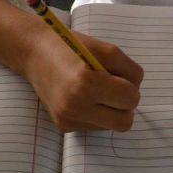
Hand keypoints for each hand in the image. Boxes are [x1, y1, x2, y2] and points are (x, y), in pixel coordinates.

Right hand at [25, 29, 143, 131]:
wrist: (35, 53)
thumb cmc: (72, 46)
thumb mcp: (107, 50)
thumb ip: (130, 70)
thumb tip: (136, 91)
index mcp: (86, 84)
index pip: (130, 99)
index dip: (130, 87)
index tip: (119, 77)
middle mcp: (75, 107)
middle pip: (124, 122)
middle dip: (124, 105)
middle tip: (114, 87)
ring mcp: (68, 120)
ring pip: (111, 126)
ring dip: (111, 110)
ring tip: (96, 89)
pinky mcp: (64, 126)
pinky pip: (95, 126)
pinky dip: (96, 113)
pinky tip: (83, 97)